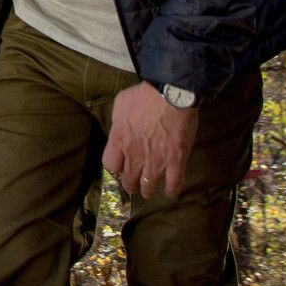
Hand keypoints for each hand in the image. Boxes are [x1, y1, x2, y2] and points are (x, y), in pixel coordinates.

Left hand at [102, 82, 197, 199]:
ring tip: (148, 190)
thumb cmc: (144, 95)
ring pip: (148, 186)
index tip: (120, 166)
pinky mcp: (176, 162)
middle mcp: (135, 156)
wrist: (170, 94)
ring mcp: (156, 161)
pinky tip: (169, 191)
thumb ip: (118, 120)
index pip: (110, 165)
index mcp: (119, 141)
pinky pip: (173, 184)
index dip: (115, 168)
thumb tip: (119, 127)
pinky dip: (171, 191)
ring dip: (147, 190)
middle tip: (134, 182)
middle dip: (130, 183)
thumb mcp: (121, 103)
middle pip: (128, 180)